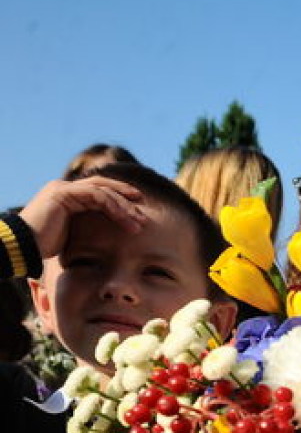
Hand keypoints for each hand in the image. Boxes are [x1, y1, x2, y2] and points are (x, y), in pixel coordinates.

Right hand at [19, 176, 146, 263]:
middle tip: (144, 211)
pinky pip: (97, 196)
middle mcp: (65, 188)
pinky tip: (127, 220)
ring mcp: (63, 188)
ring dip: (124, 206)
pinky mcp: (63, 193)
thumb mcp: (72, 235)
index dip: (119, 199)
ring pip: (103, 191)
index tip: (138, 212)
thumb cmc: (44, 246)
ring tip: (139, 222)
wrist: (23, 245)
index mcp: (67, 197)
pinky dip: (115, 207)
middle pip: (103, 187)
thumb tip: (104, 239)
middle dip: (126, 197)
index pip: (99, 191)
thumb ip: (86, 228)